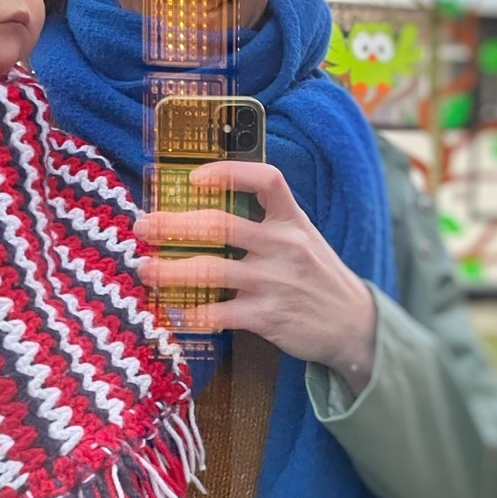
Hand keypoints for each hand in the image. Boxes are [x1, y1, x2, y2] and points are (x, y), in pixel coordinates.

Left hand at [135, 161, 376, 394]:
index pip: (266, 180)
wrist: (353, 325)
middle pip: (220, 225)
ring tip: (145, 270)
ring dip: (169, 270)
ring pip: (209, 270)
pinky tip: (174, 313)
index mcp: (292, 220)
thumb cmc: (317, 277)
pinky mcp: (269, 316)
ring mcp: (276, 281)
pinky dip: (191, 314)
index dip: (228, 172)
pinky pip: (218, 313)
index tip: (194, 178)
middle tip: (143, 227)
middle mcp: (285, 246)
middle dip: (172, 224)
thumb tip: (206, 211)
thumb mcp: (303, 239)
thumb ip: (265, 223)